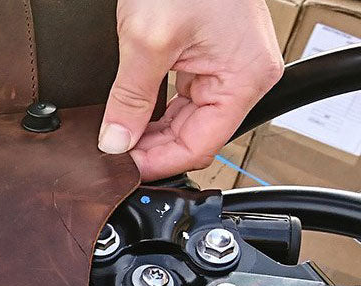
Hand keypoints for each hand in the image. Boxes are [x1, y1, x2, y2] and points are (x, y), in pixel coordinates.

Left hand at [101, 0, 283, 180]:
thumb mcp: (146, 40)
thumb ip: (131, 98)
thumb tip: (117, 140)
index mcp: (245, 77)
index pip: (202, 144)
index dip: (160, 161)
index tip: (125, 170)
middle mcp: (246, 74)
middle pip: (197, 133)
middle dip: (153, 147)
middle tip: (114, 156)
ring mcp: (231, 64)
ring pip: (190, 116)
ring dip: (154, 128)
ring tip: (120, 137)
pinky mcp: (213, 53)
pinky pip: (187, 94)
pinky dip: (159, 106)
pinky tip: (135, 114)